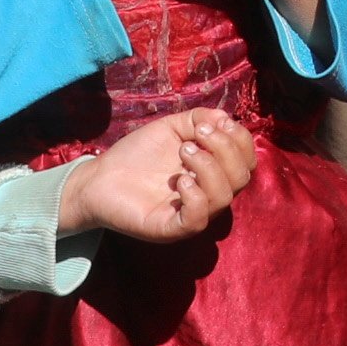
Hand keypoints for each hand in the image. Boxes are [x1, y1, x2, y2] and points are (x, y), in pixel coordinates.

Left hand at [59, 109, 261, 241]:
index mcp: (213, 172)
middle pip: (241, 178)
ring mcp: (191, 214)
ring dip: (208, 167)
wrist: (99, 177)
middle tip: (194, 137)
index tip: (214, 123)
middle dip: (224, 149)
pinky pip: (197, 220)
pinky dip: (195, 197)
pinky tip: (180, 180)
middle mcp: (208, 195)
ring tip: (184, 152)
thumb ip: (199, 118)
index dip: (240, 139)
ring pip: (223, 198)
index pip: (247, 161)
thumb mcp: (171, 128)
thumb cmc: (137, 154)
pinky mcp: (170, 228)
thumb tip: (226, 117)